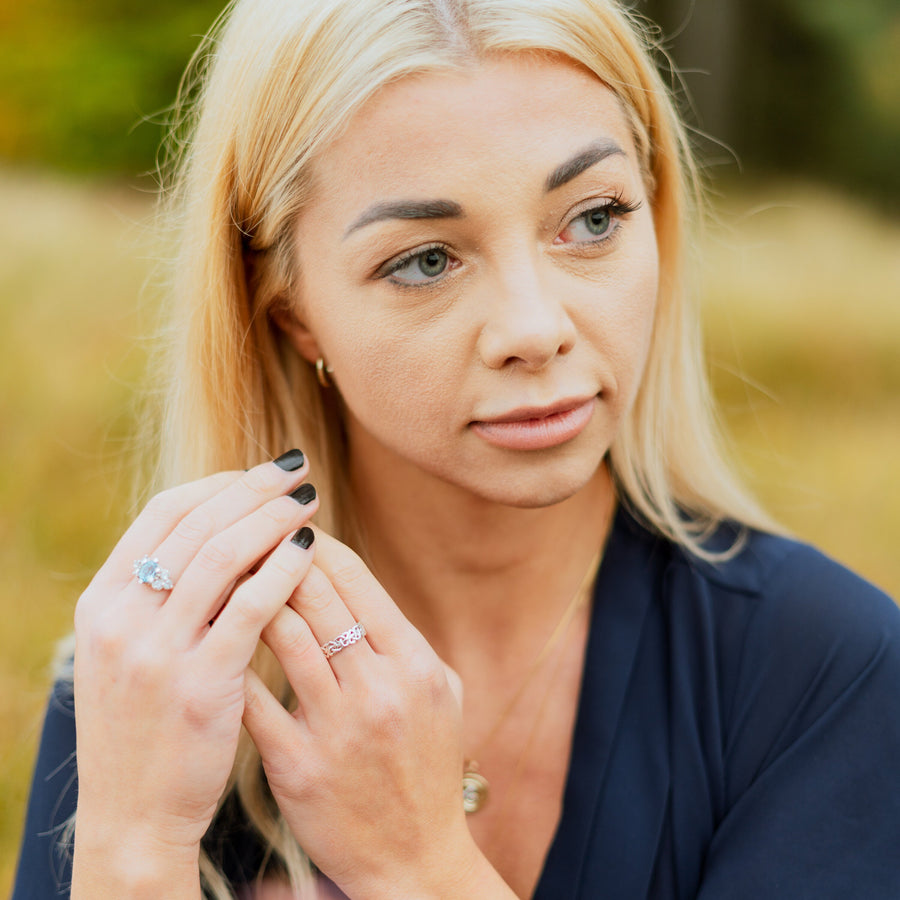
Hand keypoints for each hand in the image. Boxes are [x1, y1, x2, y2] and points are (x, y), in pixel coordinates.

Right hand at [71, 453, 318, 878]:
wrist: (133, 815)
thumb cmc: (144, 726)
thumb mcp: (129, 651)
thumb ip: (161, 593)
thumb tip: (220, 529)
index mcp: (101, 602)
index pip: (164, 512)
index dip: (219, 483)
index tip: (261, 473)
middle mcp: (121, 618)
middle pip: (198, 523)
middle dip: (254, 489)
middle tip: (297, 471)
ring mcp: (156, 651)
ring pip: (224, 556)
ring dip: (274, 519)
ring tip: (310, 502)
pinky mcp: (201, 684)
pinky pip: (251, 606)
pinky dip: (283, 569)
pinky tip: (311, 550)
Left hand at [241, 529, 496, 899]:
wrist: (415, 859)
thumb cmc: (427, 764)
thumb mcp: (441, 692)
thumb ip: (405, 635)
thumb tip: (358, 580)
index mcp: (417, 662)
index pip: (356, 578)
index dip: (313, 544)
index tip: (288, 529)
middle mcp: (380, 688)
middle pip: (314, 595)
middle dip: (274, 556)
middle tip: (245, 538)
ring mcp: (339, 728)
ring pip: (281, 636)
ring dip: (248, 599)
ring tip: (225, 579)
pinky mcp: (298, 766)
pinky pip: (254, 700)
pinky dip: (232, 662)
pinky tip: (213, 639)